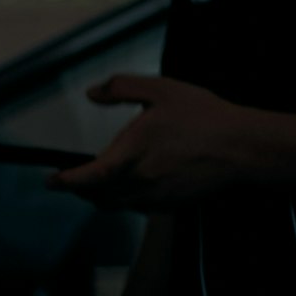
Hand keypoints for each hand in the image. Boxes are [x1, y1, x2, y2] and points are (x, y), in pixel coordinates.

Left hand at [51, 74, 263, 211]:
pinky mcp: (172, 204)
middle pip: (97, 196)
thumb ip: (121, 87)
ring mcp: (157, 197)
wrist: (244, 148)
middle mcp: (141, 182)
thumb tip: (93, 93)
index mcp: (132, 154)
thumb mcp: (160, 89)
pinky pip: (138, 207)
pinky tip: (131, 183)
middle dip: (80, 189)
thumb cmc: (204, 116)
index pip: (89, 177)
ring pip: (117, 204)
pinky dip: (126, 199)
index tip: (51, 180)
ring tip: (96, 182)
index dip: (66, 181)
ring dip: (101, 196)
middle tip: (70, 179)